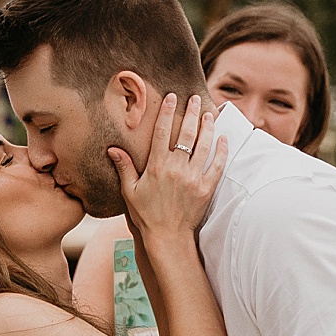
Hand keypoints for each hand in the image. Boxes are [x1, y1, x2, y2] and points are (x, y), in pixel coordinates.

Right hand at [110, 94, 227, 241]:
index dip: (167, 112)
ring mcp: (193, 178)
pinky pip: (217, 165)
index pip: (162, 132)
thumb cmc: (146, 215)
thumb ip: (124, 168)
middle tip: (196, 98)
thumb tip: (112, 149)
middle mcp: (176, 169)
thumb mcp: (130, 191)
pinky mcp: (206, 188)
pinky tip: (223, 138)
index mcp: (156, 166)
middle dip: (192, 113)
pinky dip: (221, 150)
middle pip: (186, 133)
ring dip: (208, 126)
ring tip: (210, 113)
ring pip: (204, 145)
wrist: (167, 237)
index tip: (172, 98)